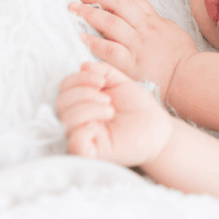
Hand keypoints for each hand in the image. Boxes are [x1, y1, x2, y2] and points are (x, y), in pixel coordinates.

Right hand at [57, 61, 172, 166]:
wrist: (158, 128)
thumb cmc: (138, 107)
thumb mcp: (121, 82)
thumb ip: (103, 71)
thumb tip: (83, 65)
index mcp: (83, 101)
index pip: (65, 87)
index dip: (78, 79)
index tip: (101, 80)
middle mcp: (79, 118)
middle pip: (60, 102)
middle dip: (83, 94)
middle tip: (107, 99)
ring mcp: (83, 136)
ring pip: (66, 120)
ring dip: (88, 108)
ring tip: (110, 110)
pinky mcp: (91, 153)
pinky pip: (74, 142)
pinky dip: (84, 129)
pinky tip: (103, 124)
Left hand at [69, 0, 197, 104]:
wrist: (190, 80)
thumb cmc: (184, 59)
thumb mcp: (173, 32)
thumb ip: (156, 23)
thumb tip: (142, 15)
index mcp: (154, 21)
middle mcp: (144, 29)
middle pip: (117, 4)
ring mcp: (137, 46)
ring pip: (110, 22)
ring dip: (89, 14)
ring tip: (75, 10)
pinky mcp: (131, 64)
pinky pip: (109, 49)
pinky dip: (94, 41)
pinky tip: (82, 37)